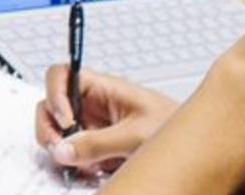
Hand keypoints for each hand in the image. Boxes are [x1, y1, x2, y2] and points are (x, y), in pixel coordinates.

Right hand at [35, 67, 178, 177]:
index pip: (63, 75)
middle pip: (51, 105)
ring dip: (61, 147)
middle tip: (61, 149)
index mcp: (104, 88)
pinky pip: (72, 150)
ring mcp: (91, 124)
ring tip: (80, 162)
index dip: (55, 93)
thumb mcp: (136, 135)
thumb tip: (64, 150)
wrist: (194, 148)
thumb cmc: (174, 127)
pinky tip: (91, 168)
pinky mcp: (94, 145)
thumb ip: (98, 143)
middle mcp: (93, 103)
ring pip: (58, 130)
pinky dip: (74, 162)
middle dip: (50, 127)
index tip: (65, 120)